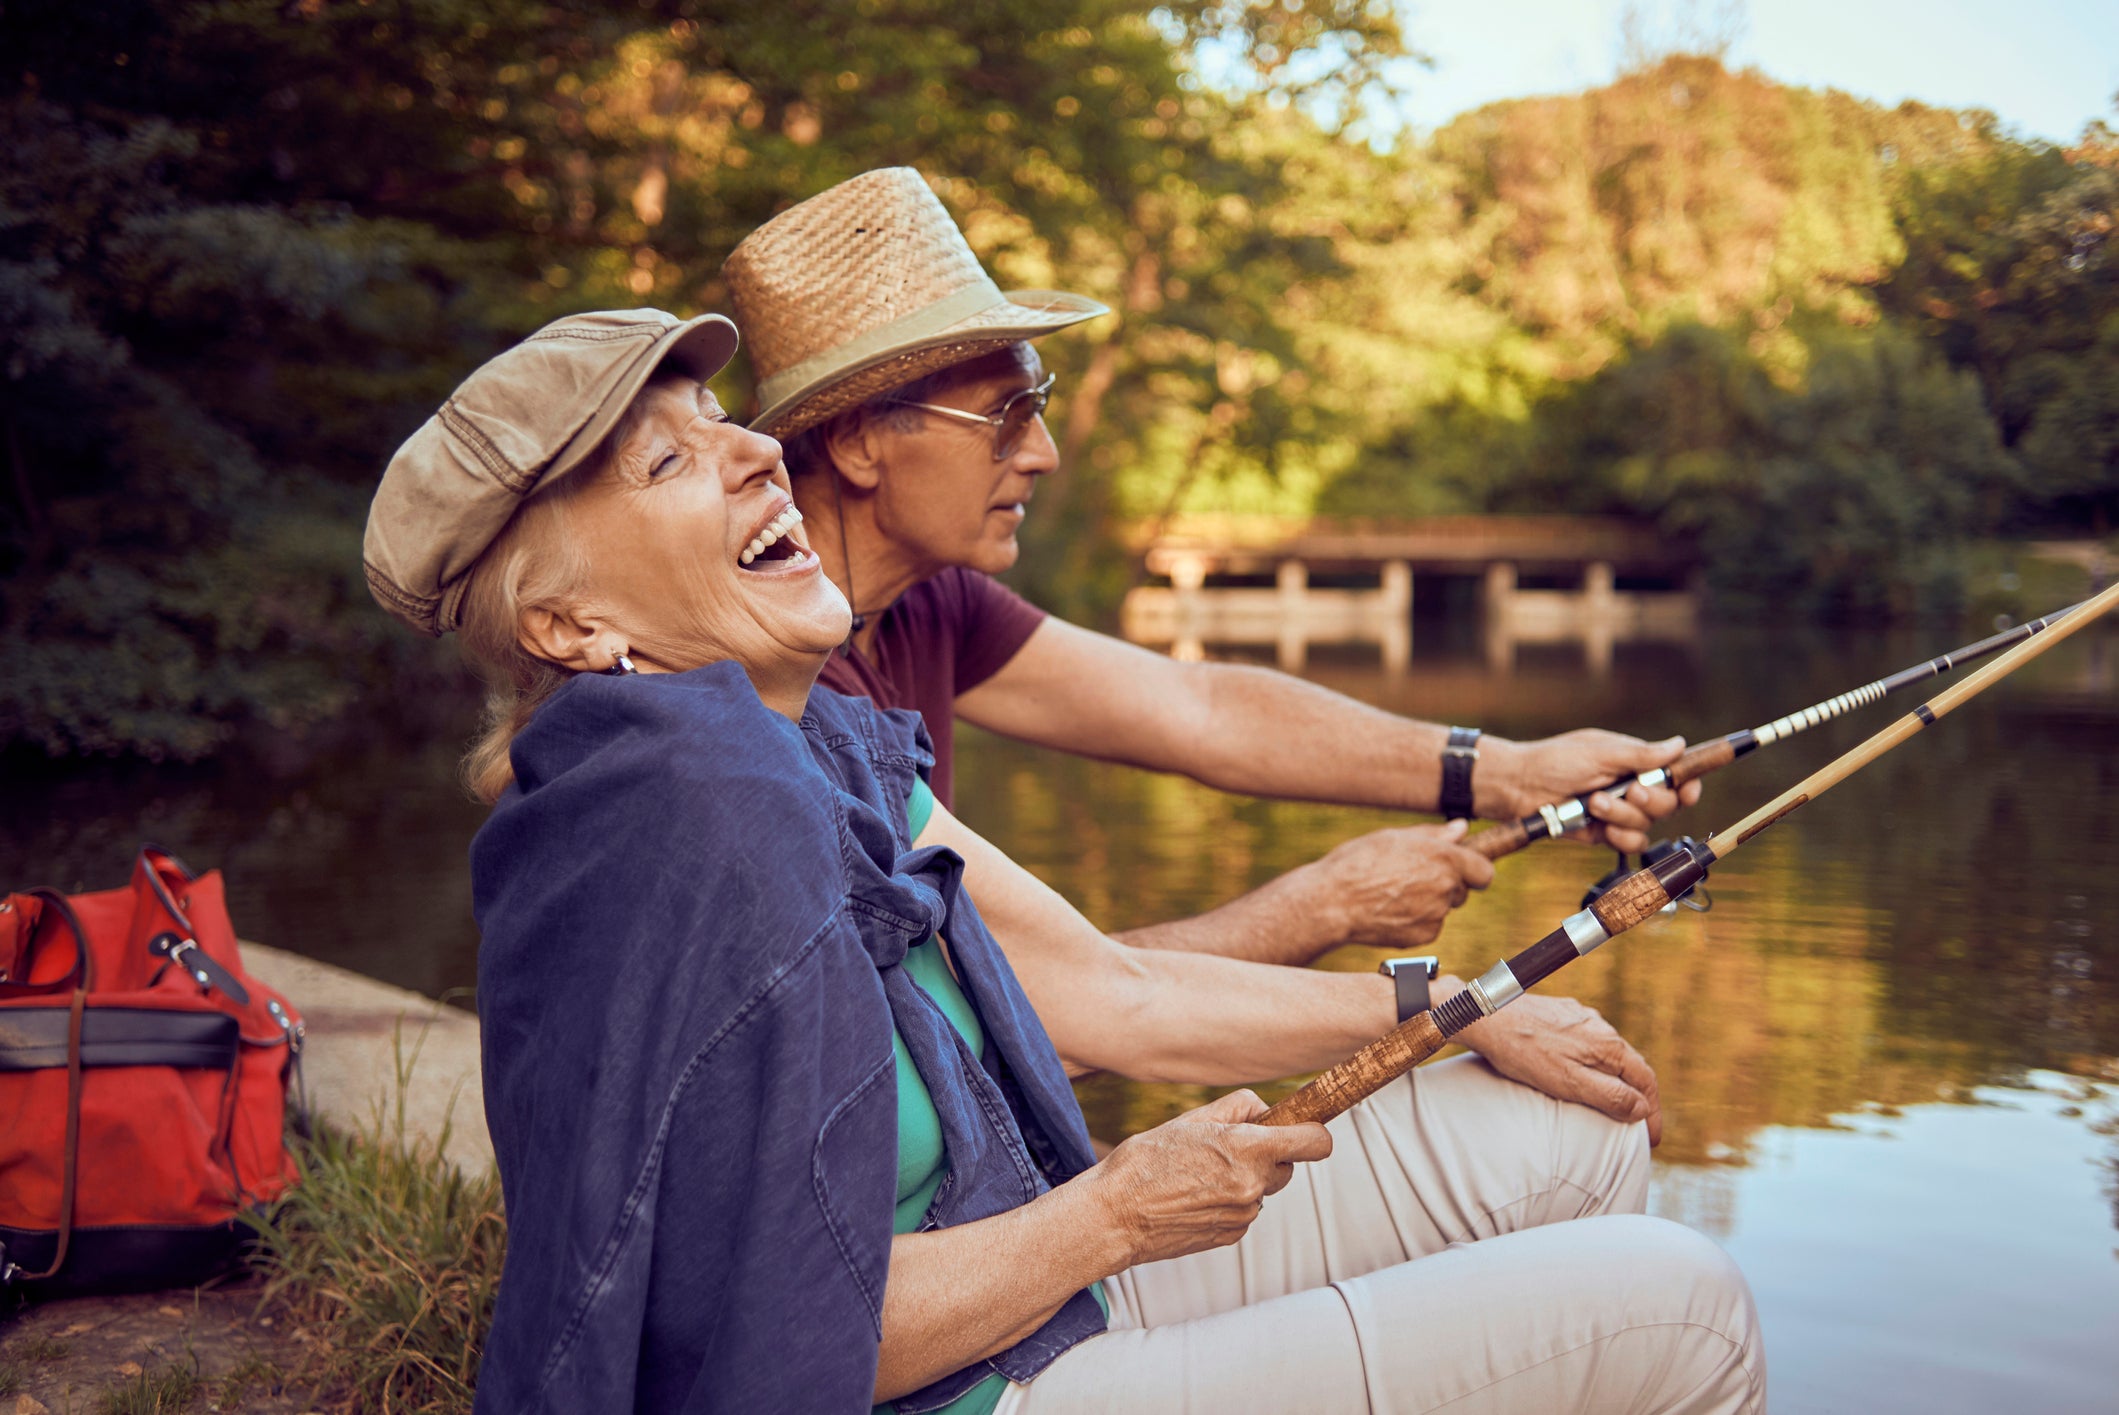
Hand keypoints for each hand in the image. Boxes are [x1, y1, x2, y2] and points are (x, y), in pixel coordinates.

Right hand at [1087, 1089, 1332, 1267]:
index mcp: (1247, 1150)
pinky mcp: (1230, 1237)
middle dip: (1266, 1156)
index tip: (1302, 1130)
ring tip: (1197, 1175)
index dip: (1312, 1133)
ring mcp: (1243, 1216)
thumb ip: (1237, 1109)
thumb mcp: (1190, 1121)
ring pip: (1260, 1190)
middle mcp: (1252, 1186)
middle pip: (1286, 1167)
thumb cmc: (1145, 1162)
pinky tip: (1193, 1198)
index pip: (1314, 1143)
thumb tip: (1264, 1111)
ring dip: (1243, 1180)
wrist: (1114, 1216)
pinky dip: (1227, 1203)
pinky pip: (1242, 1212)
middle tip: (1225, 1149)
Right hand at [1309, 819, 1494, 948]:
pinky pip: (1428, 926)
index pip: (1484, 871)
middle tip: (1411, 877)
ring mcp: (1436, 915)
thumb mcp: (1393, 837)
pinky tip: (1389, 910)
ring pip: (1442, 908)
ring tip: (1393, 893)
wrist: (1332, 903)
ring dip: (1428, 902)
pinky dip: (1415, 920)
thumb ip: (1434, 834)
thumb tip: (1461, 829)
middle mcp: (1445, 887)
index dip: (1474, 870)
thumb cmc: (1357, 863)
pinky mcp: (1423, 936)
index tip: (1463, 870)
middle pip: (1461, 890)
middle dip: (1445, 884)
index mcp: (1444, 859)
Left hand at [1448, 992, 1662, 1145]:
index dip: (1653, 1112)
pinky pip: (1588, 1044)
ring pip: (1609, 1054)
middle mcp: (1599, 1027)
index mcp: (1607, 1045)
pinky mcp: (1561, 1015)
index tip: (1652, 1139)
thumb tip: (1641, 1109)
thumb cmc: (1524, 1052)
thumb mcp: (1568, 1083)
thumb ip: (1608, 1095)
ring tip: (1613, 1105)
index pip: (1647, 1080)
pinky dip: (1595, 1065)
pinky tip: (1583, 1074)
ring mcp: (1580, 1018)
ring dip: (1617, 1080)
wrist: (1486, 1016)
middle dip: (1638, 1098)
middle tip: (1637, 1128)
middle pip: (1631, 1067)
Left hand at [1481, 730, 1704, 852]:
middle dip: (1652, 800)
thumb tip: (1679, 745)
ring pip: (1647, 825)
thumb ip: (1640, 754)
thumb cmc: (1556, 760)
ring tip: (1595, 803)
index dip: (1688, 785)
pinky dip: (1619, 836)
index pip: (1675, 776)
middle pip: (1669, 804)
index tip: (1688, 790)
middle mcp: (1632, 788)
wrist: (1520, 786)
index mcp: (1635, 763)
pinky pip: (1630, 842)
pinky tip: (1600, 826)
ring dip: (1624, 816)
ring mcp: (1619, 812)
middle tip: (1629, 791)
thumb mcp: (1600, 751)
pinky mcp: (1605, 833)